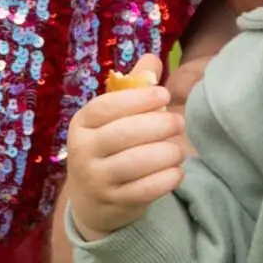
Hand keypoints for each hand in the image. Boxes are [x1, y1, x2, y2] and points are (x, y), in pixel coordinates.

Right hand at [65, 79, 186, 237]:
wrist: (93, 201)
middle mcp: (83, 151)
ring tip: (178, 150)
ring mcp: (96, 179)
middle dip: (159, 125)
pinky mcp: (114, 203)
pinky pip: (144, 190)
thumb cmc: (110, 147)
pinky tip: (177, 171)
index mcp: (82, 124)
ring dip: (165, 153)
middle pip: (123, 134)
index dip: (137, 99)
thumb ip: (134, 88)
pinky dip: (166, 179)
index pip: (105, 107)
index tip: (164, 95)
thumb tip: (152, 58)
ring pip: (135, 163)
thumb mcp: (114, 118)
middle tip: (179, 123)